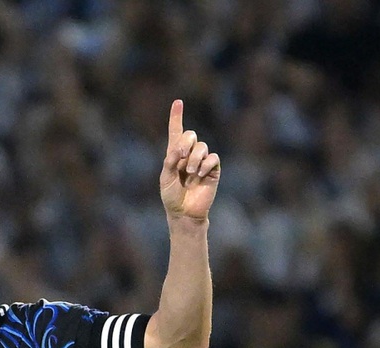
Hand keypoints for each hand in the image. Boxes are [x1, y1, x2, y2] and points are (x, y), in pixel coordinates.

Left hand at [159, 100, 219, 219]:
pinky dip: (206, 165)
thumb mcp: (165, 178)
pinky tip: (201, 175)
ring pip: (202, 146)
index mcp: (174, 154)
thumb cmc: (172, 197)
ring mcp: (202, 161)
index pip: (176, 131)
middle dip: (186, 142)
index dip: (177, 116)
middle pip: (191, 134)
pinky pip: (213, 158)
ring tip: (191, 173)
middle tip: (181, 157)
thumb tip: (179, 149)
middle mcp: (189, 155)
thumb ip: (170, 161)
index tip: (178, 102)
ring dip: (195, 158)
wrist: (184, 213)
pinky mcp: (213, 170)